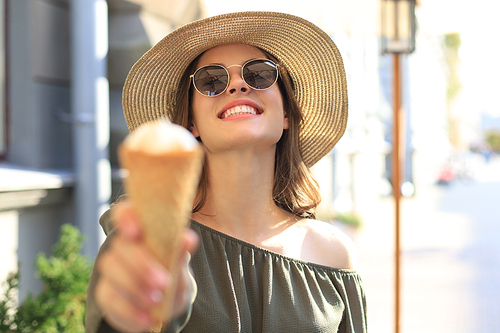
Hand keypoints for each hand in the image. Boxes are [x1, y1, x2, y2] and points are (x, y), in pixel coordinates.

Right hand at [94, 201, 198, 331]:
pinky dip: (130, 311)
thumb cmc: (172, 272)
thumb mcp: (180, 263)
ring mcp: (111, 270)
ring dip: (135, 286)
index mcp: (140, 230)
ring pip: (112, 270)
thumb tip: (187, 238)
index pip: (124, 212)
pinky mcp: (106, 294)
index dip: (126, 218)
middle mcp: (122, 247)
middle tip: (163, 282)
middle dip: (141, 264)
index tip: (137, 232)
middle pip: (120, 246)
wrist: (166, 301)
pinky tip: (147, 318)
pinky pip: (111, 300)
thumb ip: (181, 251)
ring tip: (156, 299)